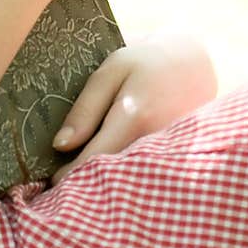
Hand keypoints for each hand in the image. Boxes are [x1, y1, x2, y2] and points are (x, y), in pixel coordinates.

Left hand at [49, 30, 218, 184]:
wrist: (195, 64)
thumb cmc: (145, 62)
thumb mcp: (110, 72)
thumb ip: (85, 109)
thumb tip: (60, 146)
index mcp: (134, 117)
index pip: (95, 158)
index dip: (71, 174)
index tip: (51, 180)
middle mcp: (154, 141)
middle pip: (112, 176)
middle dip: (88, 182)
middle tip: (64, 184)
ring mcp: (170, 153)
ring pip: (129, 178)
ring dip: (108, 180)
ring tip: (87, 178)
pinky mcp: (178, 159)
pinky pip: (145, 174)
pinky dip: (128, 174)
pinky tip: (114, 168)